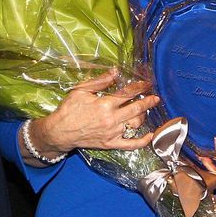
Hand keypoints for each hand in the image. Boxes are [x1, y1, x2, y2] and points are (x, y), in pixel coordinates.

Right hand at [27, 68, 158, 159]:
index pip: (128, 93)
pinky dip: (142, 141)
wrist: (60, 132)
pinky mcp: (110, 144)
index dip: (139, 87)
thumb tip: (115, 71)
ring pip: (135, 124)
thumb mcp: (81, 90)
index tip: (147, 83)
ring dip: (144, 116)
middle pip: (136, 109)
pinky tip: (150, 136)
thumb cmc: (69, 109)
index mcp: (105, 104)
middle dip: (148, 102)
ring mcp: (112, 133)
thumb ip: (100, 81)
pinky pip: (130, 145)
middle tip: (156, 97)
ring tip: (146, 111)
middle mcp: (111, 119)